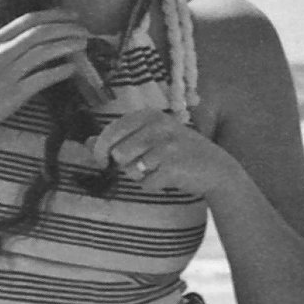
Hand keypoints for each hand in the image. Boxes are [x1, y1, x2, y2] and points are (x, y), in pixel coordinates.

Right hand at [0, 10, 94, 144]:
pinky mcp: (12, 95)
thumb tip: (26, 42)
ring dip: (67, 45)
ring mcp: (6, 73)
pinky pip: (41, 78)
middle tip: (85, 30)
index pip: (29, 20)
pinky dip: (59, 71)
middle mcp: (0, 52)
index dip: (54, 15)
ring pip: (44, 51)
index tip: (72, 16)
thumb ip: (2, 48)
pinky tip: (72, 70)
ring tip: (84, 45)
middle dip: (66, 28)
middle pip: (40, 32)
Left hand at [91, 108, 240, 195]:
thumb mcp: (151, 138)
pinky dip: (154, 186)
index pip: (111, 131)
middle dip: (123, 165)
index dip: (101, 149)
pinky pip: (146, 184)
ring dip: (139, 176)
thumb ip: (120, 138)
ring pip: (131, 169)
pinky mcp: (172, 167)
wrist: (216, 169)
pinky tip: (167, 179)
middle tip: (139, 167)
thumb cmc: (178, 153)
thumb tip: (87, 142)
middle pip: (118, 153)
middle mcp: (158, 126)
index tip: (104, 160)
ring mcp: (166, 146)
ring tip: (156, 171)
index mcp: (150, 116)